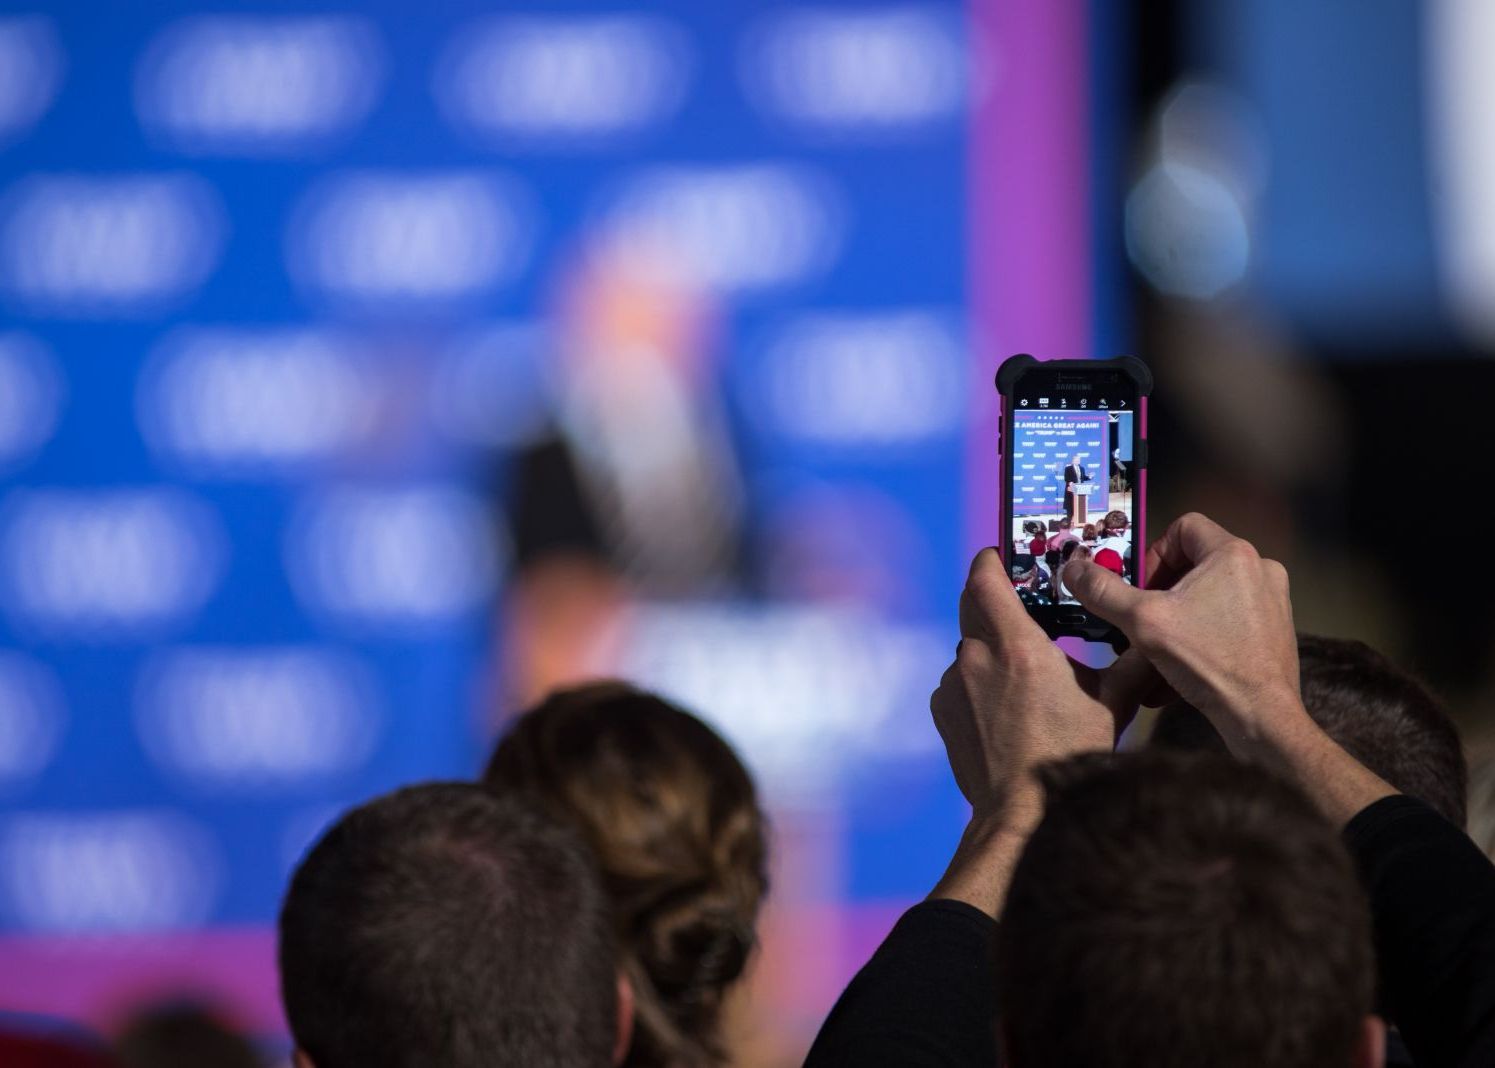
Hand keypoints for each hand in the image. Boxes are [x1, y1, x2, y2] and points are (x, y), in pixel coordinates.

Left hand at [931, 548, 1154, 821]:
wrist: (1023, 810)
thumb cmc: (1071, 753)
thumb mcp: (1114, 702)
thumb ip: (1135, 662)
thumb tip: (1159, 639)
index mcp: (1017, 645)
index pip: (986, 578)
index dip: (992, 560)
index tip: (1000, 554)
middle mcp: (977, 657)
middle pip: (973, 605)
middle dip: (993, 599)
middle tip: (1020, 605)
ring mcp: (953, 684)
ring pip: (970, 647)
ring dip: (990, 649)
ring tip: (1022, 674)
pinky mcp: (943, 709)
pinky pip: (958, 680)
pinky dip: (977, 683)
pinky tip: (1004, 707)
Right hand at [1060, 512, 1301, 749]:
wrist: (1260, 716)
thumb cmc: (1206, 661)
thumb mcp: (1141, 622)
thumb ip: (1103, 591)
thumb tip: (1073, 568)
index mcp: (1233, 554)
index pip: (1184, 527)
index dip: (1154, 552)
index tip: (1141, 588)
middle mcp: (1260, 569)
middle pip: (1196, 562)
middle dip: (1163, 591)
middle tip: (1145, 619)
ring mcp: (1272, 600)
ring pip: (1211, 594)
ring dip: (1179, 616)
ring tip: (1160, 648)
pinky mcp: (1276, 630)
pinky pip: (1229, 620)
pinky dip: (1202, 636)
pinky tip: (1182, 667)